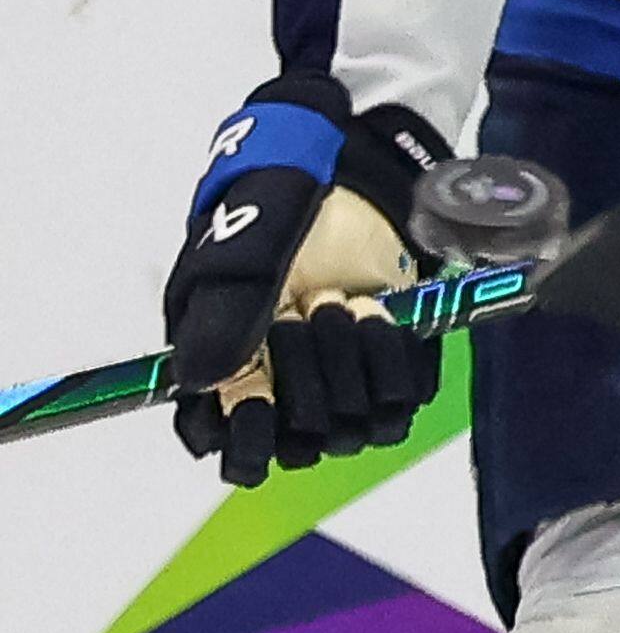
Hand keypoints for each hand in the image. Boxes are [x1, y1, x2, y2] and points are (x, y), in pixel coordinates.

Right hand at [162, 77, 448, 485]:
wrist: (355, 181)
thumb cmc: (281, 211)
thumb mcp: (238, 246)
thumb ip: (220, 308)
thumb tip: (203, 379)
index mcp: (225, 376)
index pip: (233, 452)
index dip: (246, 440)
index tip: (258, 398)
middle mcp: (283, 393)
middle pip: (298, 442)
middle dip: (305, 375)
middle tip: (308, 306)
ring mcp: (342, 386)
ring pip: (351, 429)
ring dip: (350, 364)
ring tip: (344, 301)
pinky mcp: (395, 372)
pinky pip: (403, 402)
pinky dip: (394, 359)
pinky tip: (379, 312)